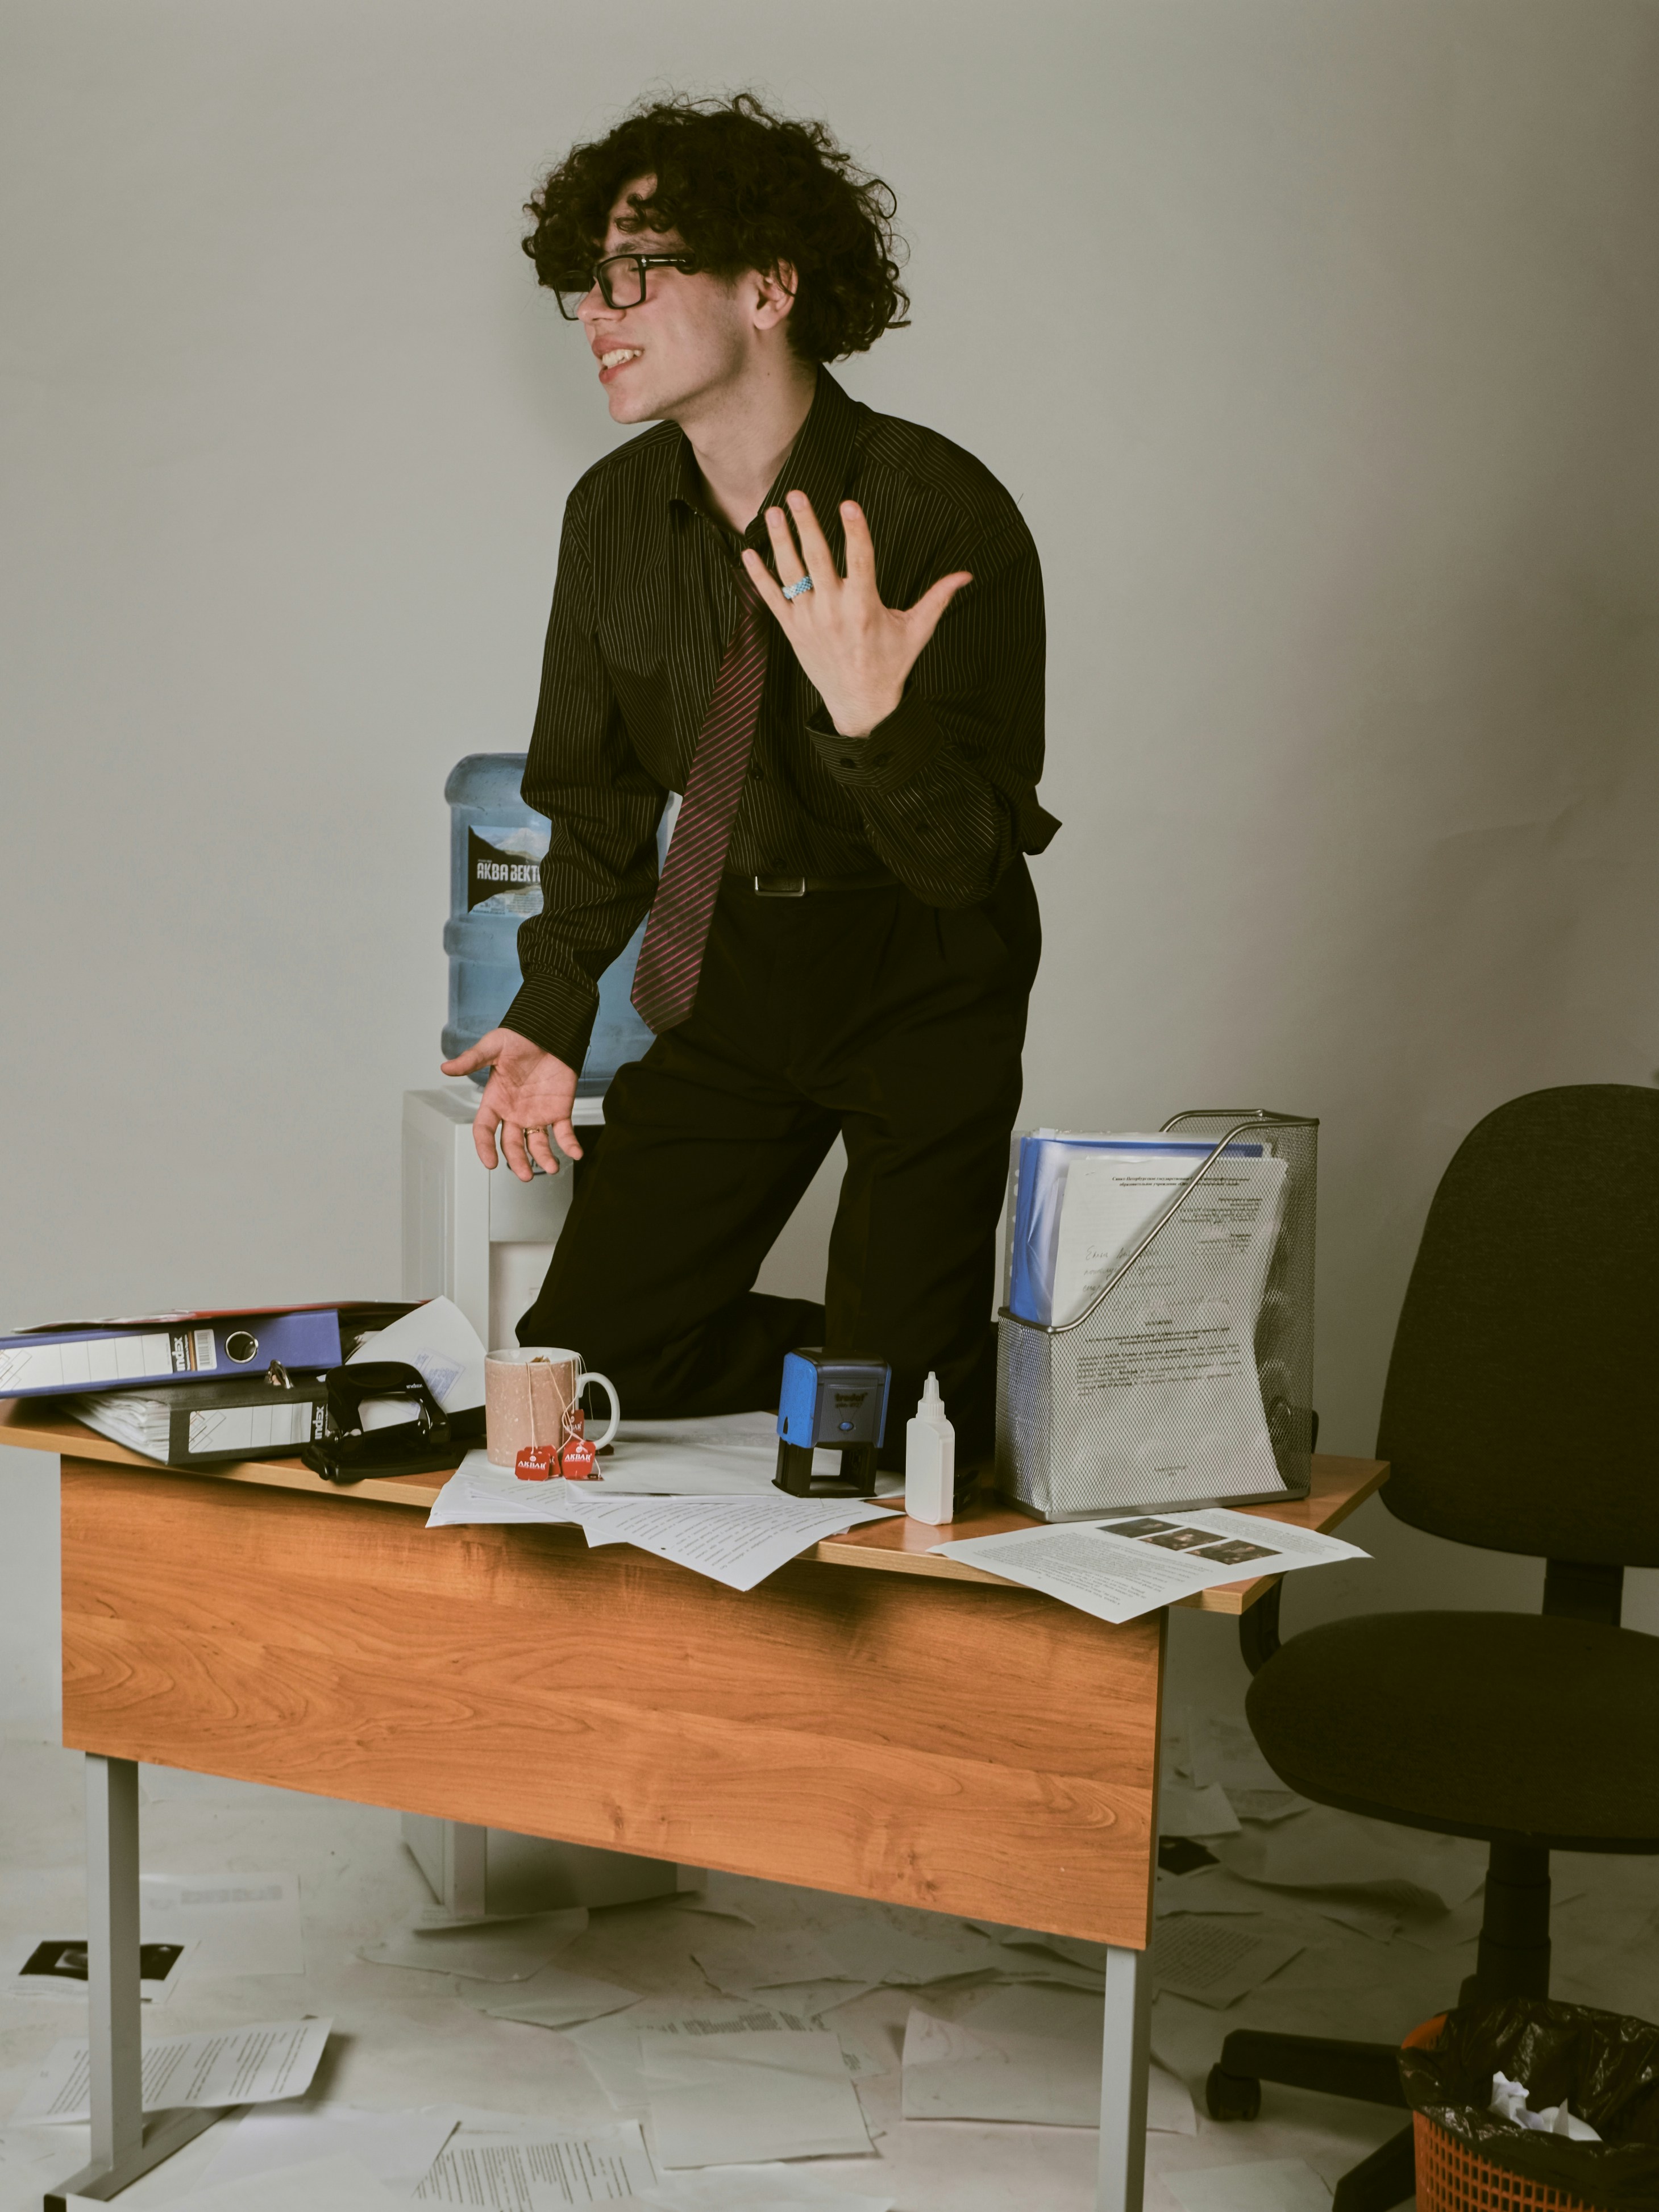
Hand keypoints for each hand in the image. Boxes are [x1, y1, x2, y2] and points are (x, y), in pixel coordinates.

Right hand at [439, 1029, 583, 1180]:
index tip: (490, 1162)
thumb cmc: (518, 1038)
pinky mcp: (559, 1111)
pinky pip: (564, 1132)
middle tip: (525, 1175)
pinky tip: (576, 1153)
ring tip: (551, 1167)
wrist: (548, 1030)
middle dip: (518, 1161)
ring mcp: (537, 1114)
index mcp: (495, 1101)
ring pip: (538, 1143)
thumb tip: (445, 1067)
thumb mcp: (492, 1047)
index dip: (485, 1147)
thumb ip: (472, 1060)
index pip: (484, 1130)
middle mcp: (514, 1113)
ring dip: (544, 1158)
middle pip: (512, 1144)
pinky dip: (570, 1145)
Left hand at [742, 493, 970, 737]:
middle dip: (807, 524)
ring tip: (773, 512)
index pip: (860, 560)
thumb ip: (938, 598)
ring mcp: (809, 621)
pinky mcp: (792, 630)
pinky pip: (771, 598)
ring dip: (780, 541)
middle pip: (817, 559)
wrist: (860, 704)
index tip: (848, 503)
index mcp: (865, 607)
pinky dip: (758, 576)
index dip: (855, 530)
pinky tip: (749, 551)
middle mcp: (834, 611)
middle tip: (797, 493)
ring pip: (791, 573)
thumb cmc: (890, 664)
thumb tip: (967, 574)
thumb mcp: (917, 631)